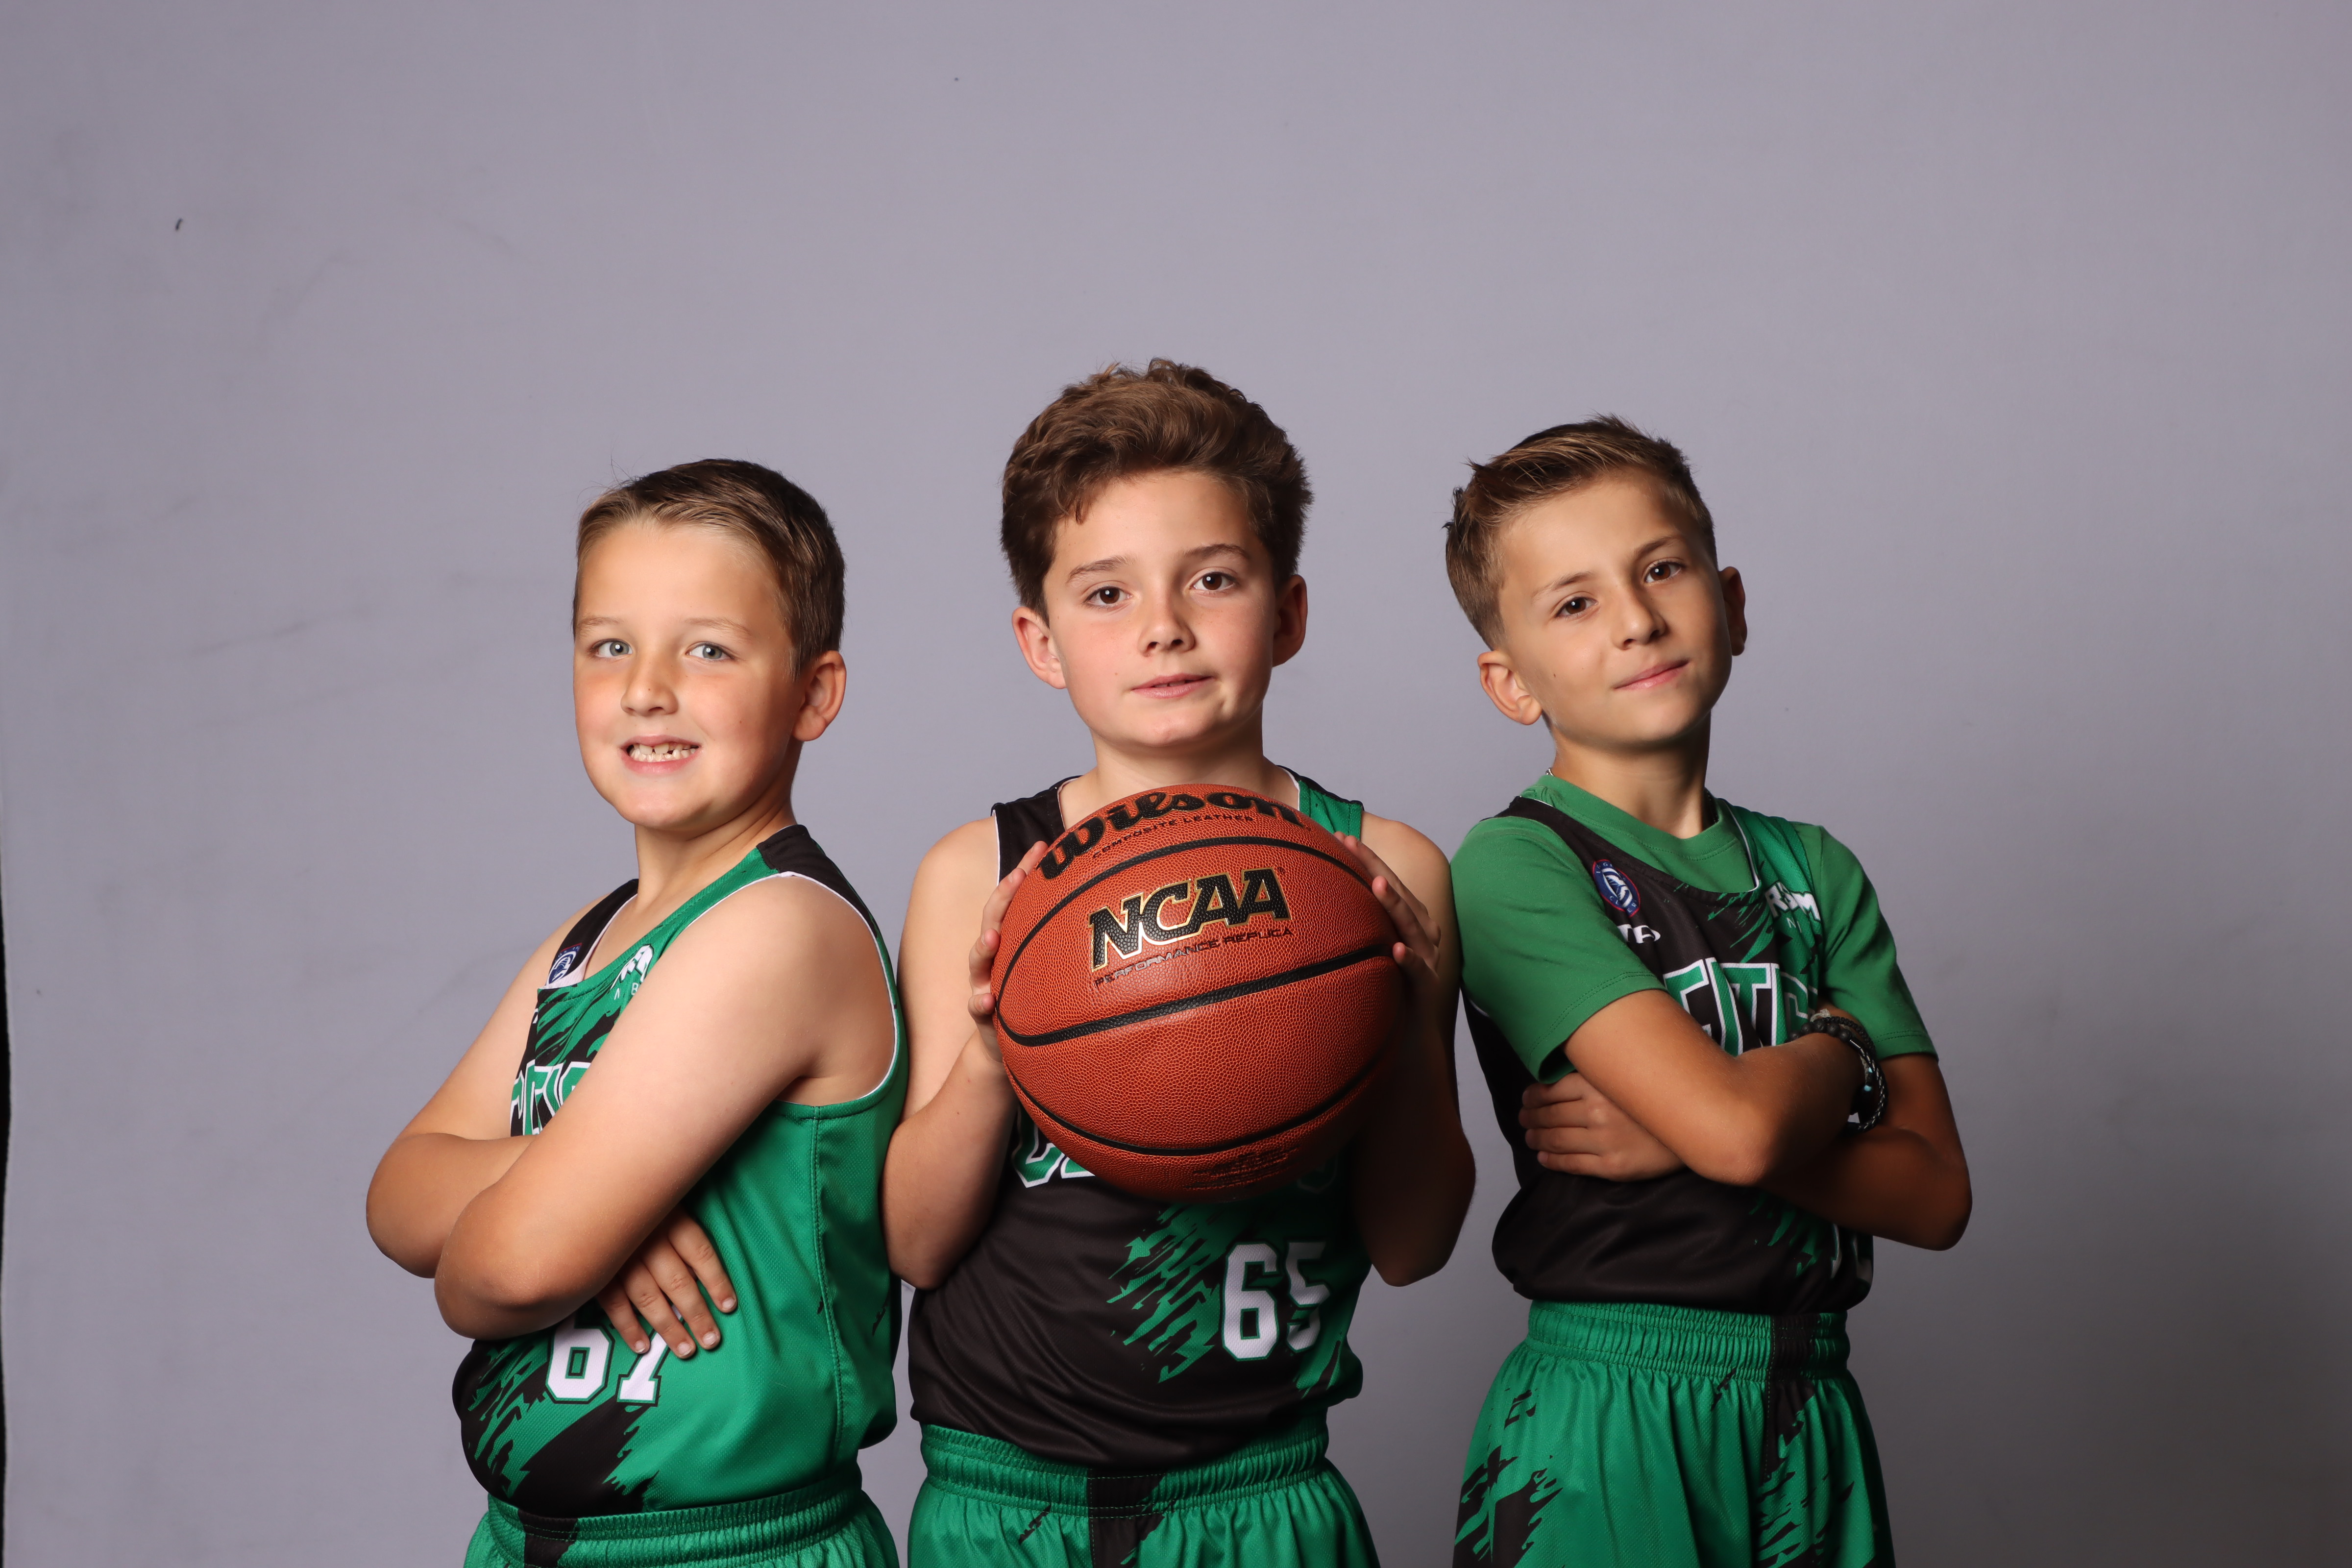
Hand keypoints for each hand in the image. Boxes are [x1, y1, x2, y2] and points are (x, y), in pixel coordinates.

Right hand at [594, 1206, 736, 1357]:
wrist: (582, 1192)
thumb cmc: (633, 1198)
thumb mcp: (664, 1202)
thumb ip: (680, 1231)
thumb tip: (699, 1273)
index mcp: (669, 1219)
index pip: (701, 1254)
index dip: (717, 1282)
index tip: (729, 1307)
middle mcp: (648, 1240)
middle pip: (679, 1282)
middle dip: (697, 1314)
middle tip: (711, 1341)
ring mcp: (620, 1258)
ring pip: (649, 1298)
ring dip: (668, 1327)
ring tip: (686, 1350)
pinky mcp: (595, 1271)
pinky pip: (614, 1303)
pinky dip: (628, 1326)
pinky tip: (643, 1346)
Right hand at [963, 840, 1046, 1061]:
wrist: (1007, 1045)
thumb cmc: (1033, 994)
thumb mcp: (1049, 962)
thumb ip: (1063, 934)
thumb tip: (1105, 899)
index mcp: (1010, 937)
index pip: (1015, 897)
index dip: (1025, 870)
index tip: (1042, 847)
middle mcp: (993, 955)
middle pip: (992, 918)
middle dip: (1003, 896)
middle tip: (1018, 876)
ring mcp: (983, 982)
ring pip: (977, 960)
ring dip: (982, 946)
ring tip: (992, 936)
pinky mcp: (983, 1014)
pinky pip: (977, 1007)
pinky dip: (980, 1002)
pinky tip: (987, 1000)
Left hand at [1339, 834, 1443, 1029]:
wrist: (1409, 1038)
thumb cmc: (1385, 988)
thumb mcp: (1368, 951)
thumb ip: (1354, 926)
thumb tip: (1313, 900)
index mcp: (1408, 922)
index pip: (1387, 882)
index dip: (1367, 859)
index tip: (1340, 837)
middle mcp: (1421, 935)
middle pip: (1400, 895)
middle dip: (1376, 867)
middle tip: (1351, 844)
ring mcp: (1427, 959)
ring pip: (1413, 927)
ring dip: (1396, 905)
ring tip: (1378, 886)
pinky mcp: (1426, 988)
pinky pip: (1418, 971)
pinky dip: (1409, 960)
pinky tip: (1396, 950)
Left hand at [1520, 1073, 1683, 1179]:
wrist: (1695, 1131)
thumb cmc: (1658, 1102)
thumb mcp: (1627, 1078)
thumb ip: (1597, 1076)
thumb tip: (1562, 1076)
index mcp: (1599, 1086)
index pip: (1551, 1091)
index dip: (1533, 1096)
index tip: (1527, 1098)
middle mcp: (1597, 1113)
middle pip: (1550, 1116)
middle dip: (1531, 1118)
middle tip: (1523, 1119)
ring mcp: (1603, 1141)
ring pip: (1556, 1140)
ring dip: (1537, 1139)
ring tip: (1530, 1137)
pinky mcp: (1611, 1166)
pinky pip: (1572, 1164)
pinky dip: (1552, 1161)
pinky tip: (1544, 1158)